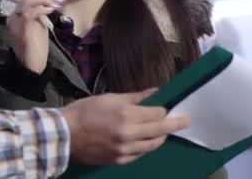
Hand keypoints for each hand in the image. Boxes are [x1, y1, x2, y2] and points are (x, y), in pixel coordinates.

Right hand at [6, 0, 63, 72]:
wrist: (31, 66)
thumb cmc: (37, 48)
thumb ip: (40, 13)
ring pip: (28, 0)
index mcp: (17, 14)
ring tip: (57, 1)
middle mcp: (13, 15)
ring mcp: (16, 21)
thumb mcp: (39, 26)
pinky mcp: (22, 28)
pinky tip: (52, 9)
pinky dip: (42, 8)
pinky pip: (29, 12)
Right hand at [60, 88, 190, 164]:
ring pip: (152, 145)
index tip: (168, 108)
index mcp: (126, 114)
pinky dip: (145, 147)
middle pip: (160, 130)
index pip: (156, 113)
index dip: (163, 110)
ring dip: (160, 137)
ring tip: (164, 132)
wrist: (65, 134)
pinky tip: (145, 142)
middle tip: (186, 120)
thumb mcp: (108, 98)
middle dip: (175, 124)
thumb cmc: (84, 111)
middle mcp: (129, 133)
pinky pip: (139, 154)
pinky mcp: (119, 160)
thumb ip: (134, 97)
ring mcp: (125, 150)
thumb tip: (155, 91)